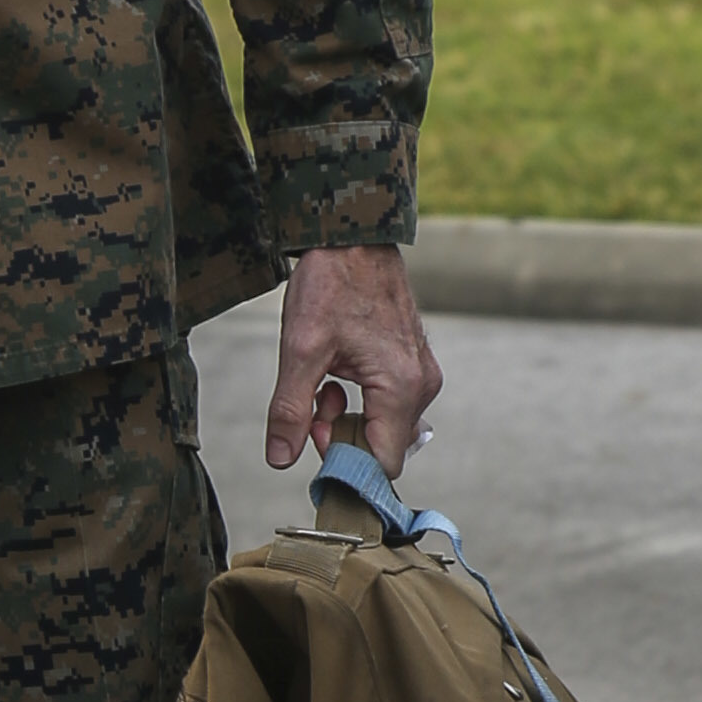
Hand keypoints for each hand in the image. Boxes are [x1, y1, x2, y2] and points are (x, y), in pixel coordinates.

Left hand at [264, 245, 441, 479]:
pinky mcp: (414, 364)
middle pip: (382, 447)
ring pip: (383, 426)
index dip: (344, 465)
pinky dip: (359, 402)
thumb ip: (290, 409)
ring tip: (323, 385)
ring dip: (347, 418)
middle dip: (341, 438)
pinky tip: (337, 376)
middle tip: (311, 406)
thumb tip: (280, 459)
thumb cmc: (330, 284)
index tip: (312, 442)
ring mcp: (421, 374)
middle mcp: (421, 386)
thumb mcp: (300, 349)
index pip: (382, 463)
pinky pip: (388, 404)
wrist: (353, 237)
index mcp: (400, 387)